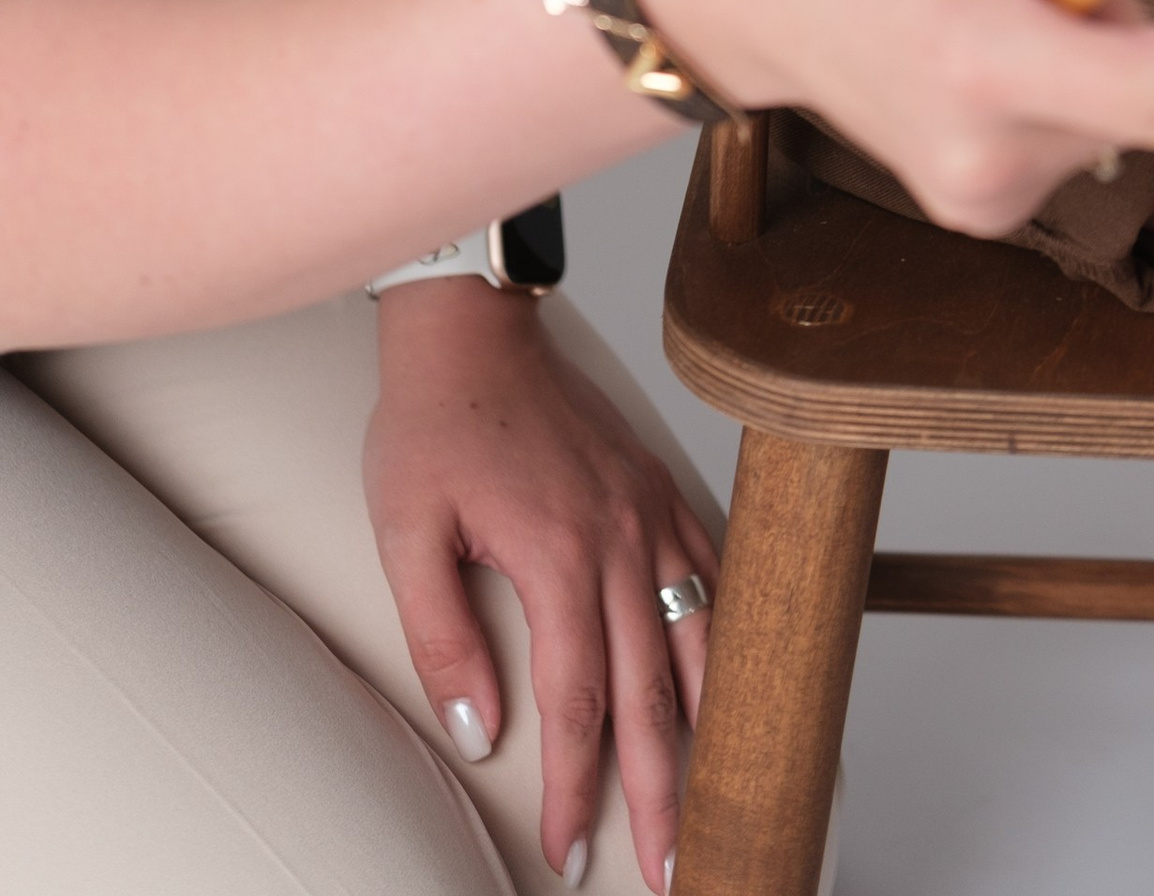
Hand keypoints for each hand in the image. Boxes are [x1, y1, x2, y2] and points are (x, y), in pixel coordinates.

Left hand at [366, 277, 719, 889]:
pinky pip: (712, 575)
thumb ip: (443, 637)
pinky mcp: (659, 490)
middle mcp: (621, 540)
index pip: (577, 703)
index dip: (574, 786)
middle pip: (654, 693)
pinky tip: (729, 681)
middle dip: (663, 792)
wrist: (474, 330)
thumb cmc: (432, 426)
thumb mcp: (405, 534)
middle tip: (665, 868)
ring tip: (714, 796)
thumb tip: (481, 730)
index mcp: (559, 556)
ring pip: (699, 641)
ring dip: (707, 729)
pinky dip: (726, 636)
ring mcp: (650, 513)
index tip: (569, 847)